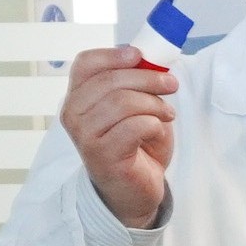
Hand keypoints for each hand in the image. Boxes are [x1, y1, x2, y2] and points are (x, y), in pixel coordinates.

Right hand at [63, 46, 179, 230]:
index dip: (113, 55)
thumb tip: (148, 59)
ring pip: (122, 102)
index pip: (85, 64)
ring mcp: (85, 137)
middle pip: (110, 81)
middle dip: (147, 79)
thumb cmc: (134, 146)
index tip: (140, 56)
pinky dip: (153, 124)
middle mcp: (74, 115)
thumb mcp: (133, 107)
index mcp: (78, 98)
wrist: (134, 190)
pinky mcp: (103, 155)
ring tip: (167, 114)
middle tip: (171, 84)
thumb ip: (134, 83)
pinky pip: (134, 126)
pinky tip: (157, 131)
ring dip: (154, 104)